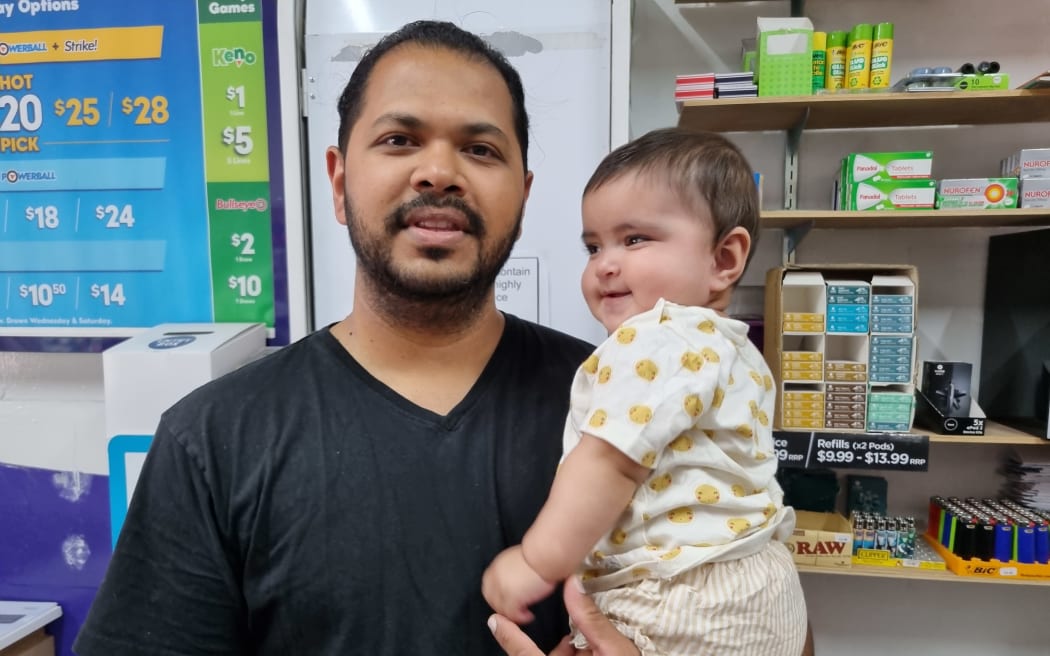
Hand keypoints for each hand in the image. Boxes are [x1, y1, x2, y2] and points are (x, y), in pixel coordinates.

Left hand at [483, 545, 555, 623]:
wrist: (546, 554)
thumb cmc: (541, 555)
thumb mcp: (520, 560)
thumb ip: (513, 571)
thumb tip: (517, 580)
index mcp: (497, 566)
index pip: (489, 586)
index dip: (498, 596)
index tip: (507, 601)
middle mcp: (496, 577)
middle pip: (492, 599)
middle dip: (503, 607)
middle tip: (516, 611)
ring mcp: (502, 588)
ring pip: (501, 609)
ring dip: (513, 614)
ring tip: (525, 614)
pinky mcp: (512, 597)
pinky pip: (513, 614)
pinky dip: (521, 618)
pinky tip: (529, 616)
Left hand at [488, 577, 639, 655]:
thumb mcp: (615, 650)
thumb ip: (591, 619)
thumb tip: (573, 584)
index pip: (525, 655)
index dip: (509, 637)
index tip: (495, 620)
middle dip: (556, 647)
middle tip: (577, 639)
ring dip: (570, 653)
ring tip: (595, 649)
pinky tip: (594, 653)